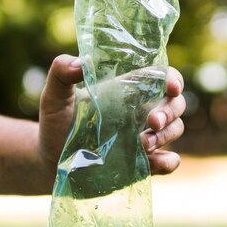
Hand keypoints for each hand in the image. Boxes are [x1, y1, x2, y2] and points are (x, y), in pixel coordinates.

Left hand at [38, 55, 185, 186]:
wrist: (51, 162)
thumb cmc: (55, 125)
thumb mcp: (53, 97)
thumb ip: (61, 73)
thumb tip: (81, 63)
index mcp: (128, 91)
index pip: (161, 77)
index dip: (172, 79)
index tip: (171, 86)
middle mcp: (142, 112)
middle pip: (176, 103)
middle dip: (170, 110)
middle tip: (152, 121)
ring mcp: (146, 138)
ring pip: (176, 129)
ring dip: (166, 134)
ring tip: (143, 143)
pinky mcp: (145, 164)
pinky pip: (171, 161)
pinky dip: (169, 161)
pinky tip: (153, 162)